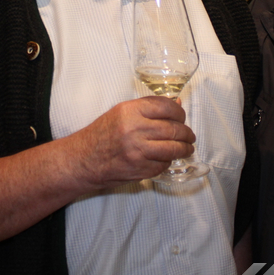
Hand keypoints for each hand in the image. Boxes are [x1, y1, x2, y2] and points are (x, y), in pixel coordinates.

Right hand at [70, 96, 195, 189]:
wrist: (84, 159)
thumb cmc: (102, 134)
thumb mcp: (121, 112)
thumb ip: (148, 107)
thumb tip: (176, 104)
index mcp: (130, 111)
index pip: (166, 107)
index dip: (179, 112)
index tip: (182, 117)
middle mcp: (134, 130)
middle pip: (173, 129)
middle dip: (186, 133)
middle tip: (189, 135)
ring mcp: (138, 152)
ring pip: (173, 149)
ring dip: (184, 149)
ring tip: (187, 148)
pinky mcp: (140, 170)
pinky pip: (163, 164)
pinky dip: (168, 161)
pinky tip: (166, 158)